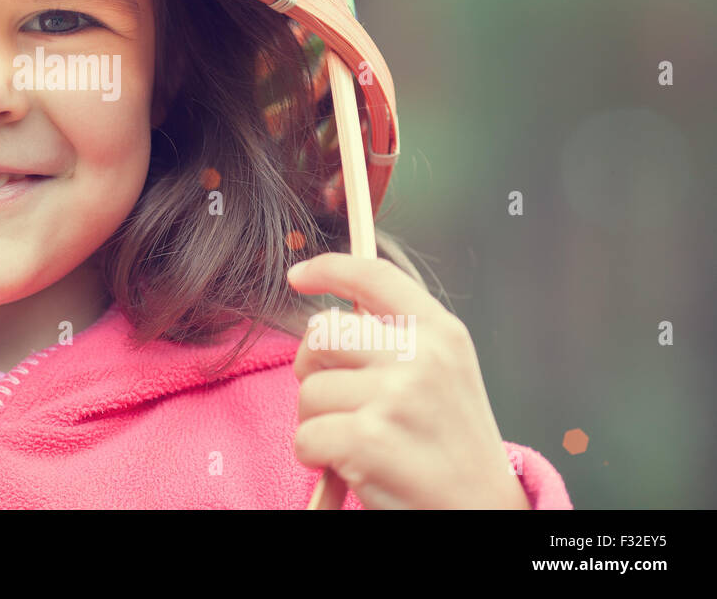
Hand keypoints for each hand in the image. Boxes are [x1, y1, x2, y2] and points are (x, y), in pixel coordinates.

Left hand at [288, 253, 529, 508]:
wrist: (483, 512)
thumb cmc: (450, 447)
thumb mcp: (444, 374)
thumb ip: (397, 339)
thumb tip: (328, 320)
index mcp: (441, 332)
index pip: (374, 276)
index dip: (329, 269)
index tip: (299, 275)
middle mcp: (421, 356)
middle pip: (321, 332)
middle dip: (312, 366)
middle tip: (334, 398)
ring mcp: (396, 396)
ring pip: (308, 390)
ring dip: (315, 421)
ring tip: (353, 440)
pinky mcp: (370, 439)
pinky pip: (305, 436)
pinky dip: (313, 456)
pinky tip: (346, 465)